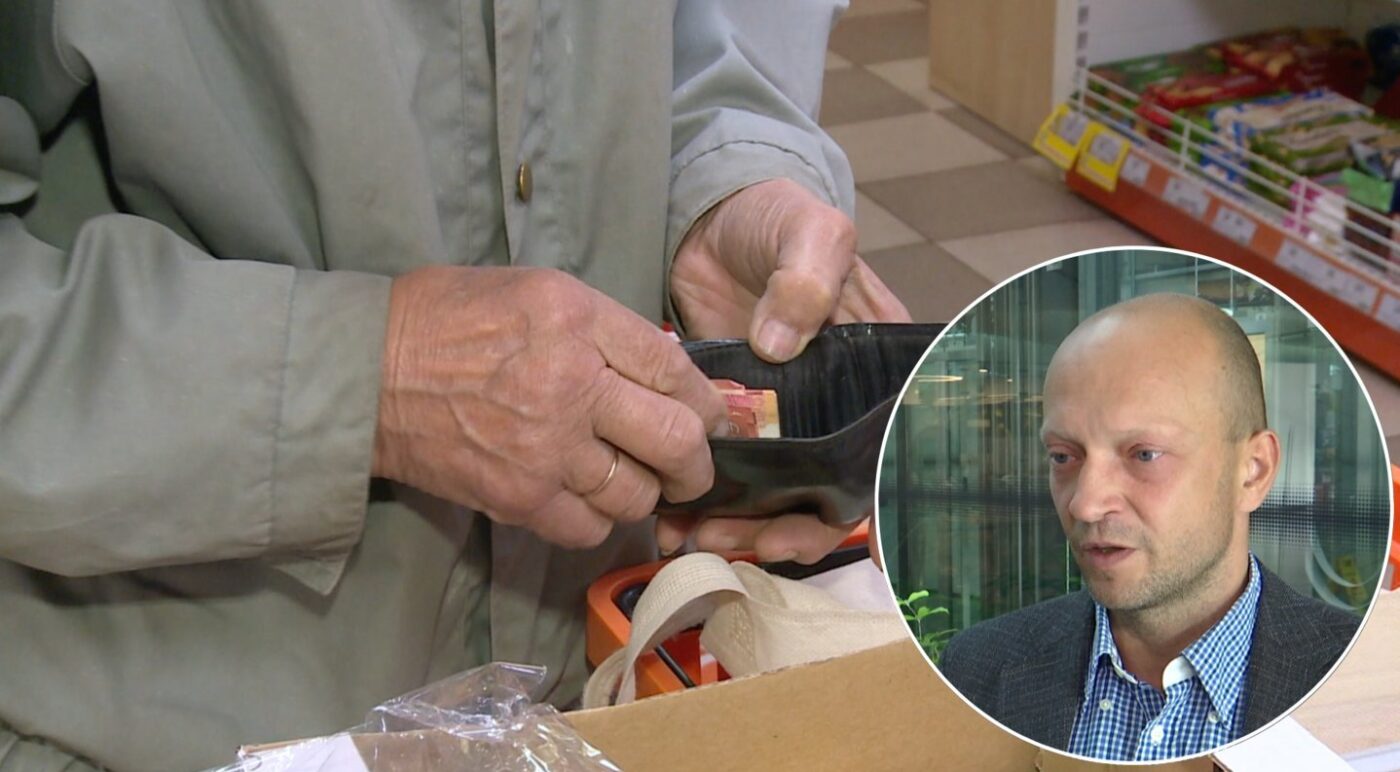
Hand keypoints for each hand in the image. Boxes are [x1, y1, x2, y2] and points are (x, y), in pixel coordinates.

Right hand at [373, 266, 727, 548]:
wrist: (365, 372)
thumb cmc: (448, 319)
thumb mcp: (536, 291)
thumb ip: (605, 329)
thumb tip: (667, 372)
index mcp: (577, 320)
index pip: (675, 370)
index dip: (708, 402)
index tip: (714, 417)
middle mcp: (571, 384)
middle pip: (675, 439)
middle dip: (698, 461)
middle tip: (694, 466)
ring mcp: (546, 448)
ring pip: (637, 492)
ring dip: (645, 491)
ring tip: (631, 478)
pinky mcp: (518, 498)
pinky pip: (590, 527)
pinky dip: (599, 519)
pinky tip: (587, 499)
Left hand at [663, 179, 910, 562]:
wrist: (709, 219)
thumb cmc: (776, 218)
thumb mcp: (809, 231)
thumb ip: (806, 278)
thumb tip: (781, 343)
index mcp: (872, 368)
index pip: (887, 447)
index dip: (867, 495)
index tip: (830, 522)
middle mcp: (834, 404)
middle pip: (830, 488)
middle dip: (792, 527)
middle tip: (750, 541)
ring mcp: (782, 417)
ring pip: (777, 493)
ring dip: (744, 526)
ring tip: (700, 536)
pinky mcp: (733, 419)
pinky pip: (727, 474)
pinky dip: (707, 502)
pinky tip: (676, 519)